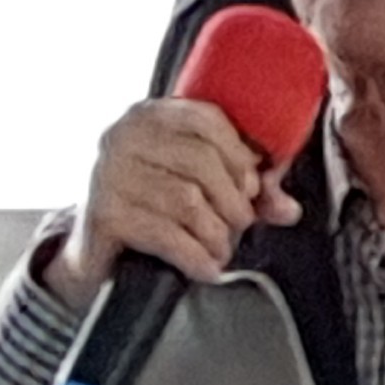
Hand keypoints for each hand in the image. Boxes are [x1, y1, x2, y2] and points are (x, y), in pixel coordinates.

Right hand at [44, 99, 303, 308]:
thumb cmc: (156, 211)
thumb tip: (288, 209)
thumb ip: (247, 192)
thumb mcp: (203, 191)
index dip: (240, 155)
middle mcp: (123, 136)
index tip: (252, 188)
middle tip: (240, 227)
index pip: (207, 119)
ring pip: (187, 201)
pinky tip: (206, 268)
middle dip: (233, 202)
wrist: (97, 255)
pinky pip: (166, 234)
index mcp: (150, 115)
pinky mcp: (104, 213)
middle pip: (201, 161)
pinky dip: (196, 257)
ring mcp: (109, 173)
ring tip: (221, 250)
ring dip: (216, 234)